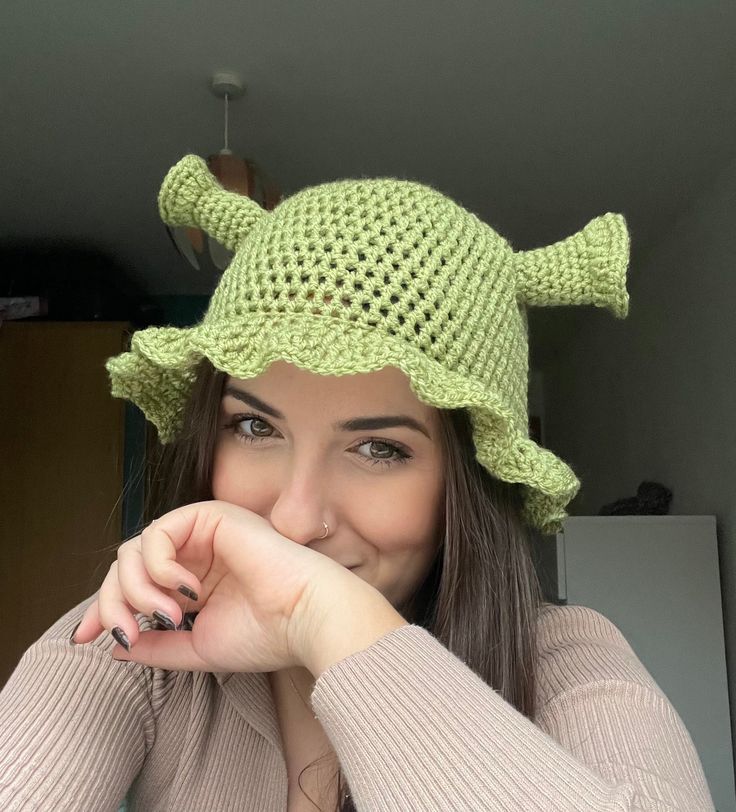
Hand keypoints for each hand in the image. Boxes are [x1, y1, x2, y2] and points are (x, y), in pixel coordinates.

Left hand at [73, 500, 368, 672]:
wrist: (305, 617)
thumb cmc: (265, 633)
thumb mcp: (196, 646)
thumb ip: (156, 645)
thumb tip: (116, 648)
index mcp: (194, 579)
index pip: (135, 584)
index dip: (105, 608)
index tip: (86, 639)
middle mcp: (195, 552)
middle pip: (126, 565)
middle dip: (113, 602)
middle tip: (127, 634)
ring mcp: (202, 531)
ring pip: (134, 549)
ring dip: (138, 588)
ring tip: (169, 615)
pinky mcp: (210, 515)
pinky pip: (158, 534)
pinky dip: (160, 567)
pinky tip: (186, 591)